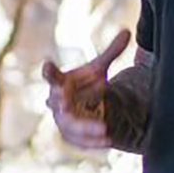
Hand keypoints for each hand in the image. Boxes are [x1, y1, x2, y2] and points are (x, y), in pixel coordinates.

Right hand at [41, 30, 130, 149]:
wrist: (82, 106)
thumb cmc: (85, 85)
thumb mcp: (98, 68)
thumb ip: (111, 51)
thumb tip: (127, 30)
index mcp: (60, 82)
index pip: (52, 76)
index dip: (49, 71)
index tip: (47, 64)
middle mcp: (56, 102)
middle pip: (58, 104)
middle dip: (63, 104)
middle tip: (66, 101)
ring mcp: (61, 120)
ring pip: (69, 126)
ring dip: (85, 128)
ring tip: (105, 130)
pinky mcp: (69, 135)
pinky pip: (78, 141)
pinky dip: (92, 142)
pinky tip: (108, 142)